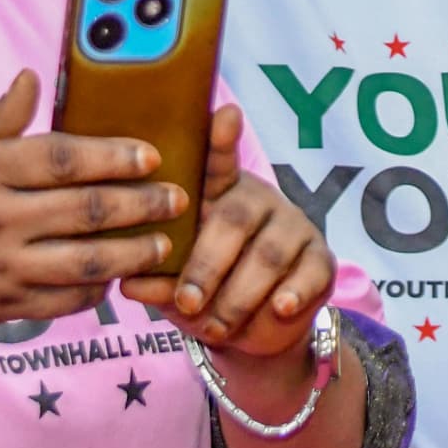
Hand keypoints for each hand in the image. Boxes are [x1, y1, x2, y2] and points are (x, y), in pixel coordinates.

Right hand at [0, 71, 188, 330]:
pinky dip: (98, 288)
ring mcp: (2, 268)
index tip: (151, 153)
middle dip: (141, 203)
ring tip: (164, 240)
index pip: (62, 159)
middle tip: (178, 196)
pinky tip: (119, 273)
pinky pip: (65, 300)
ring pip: (86, 261)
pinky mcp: (5, 306)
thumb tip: (33, 78)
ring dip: (133, 251)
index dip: (113, 155)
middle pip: (85, 210)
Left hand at [123, 105, 334, 361]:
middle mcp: (258, 200)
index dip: (220, 139)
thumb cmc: (205, 292)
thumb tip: (127, 282)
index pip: (217, 162)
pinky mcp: (320, 259)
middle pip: (235, 219)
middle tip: (187, 301)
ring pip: (268, 254)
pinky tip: (279, 308)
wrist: (253, 332)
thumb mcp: (175, 289)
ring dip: (238, 295)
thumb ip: (158, 281)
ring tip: (214, 326)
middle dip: (207, 264)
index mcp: (219, 195)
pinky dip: (293, 293)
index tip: (225, 115)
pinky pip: (309, 273)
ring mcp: (294, 227)